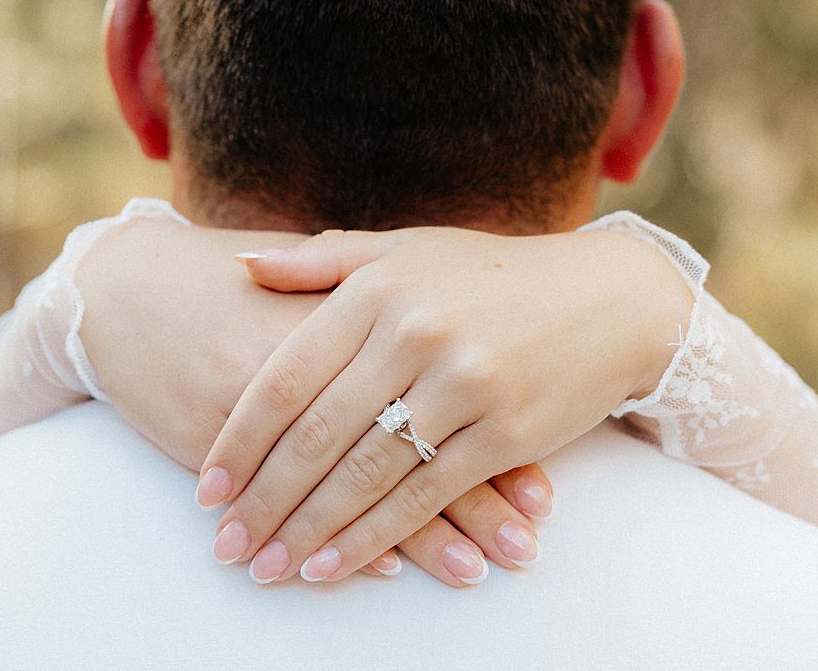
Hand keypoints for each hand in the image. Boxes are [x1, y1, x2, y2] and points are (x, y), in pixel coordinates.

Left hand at [195, 224, 691, 584]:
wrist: (611, 297)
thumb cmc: (493, 274)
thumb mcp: (406, 249)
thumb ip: (322, 260)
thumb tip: (240, 263)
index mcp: (378, 289)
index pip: (288, 376)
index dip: (241, 439)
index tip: (207, 487)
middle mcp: (414, 333)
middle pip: (317, 434)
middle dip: (263, 500)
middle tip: (225, 546)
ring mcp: (462, 383)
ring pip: (364, 473)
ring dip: (308, 531)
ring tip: (267, 567)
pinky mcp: (505, 431)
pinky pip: (423, 496)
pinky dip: (373, 538)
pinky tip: (334, 565)